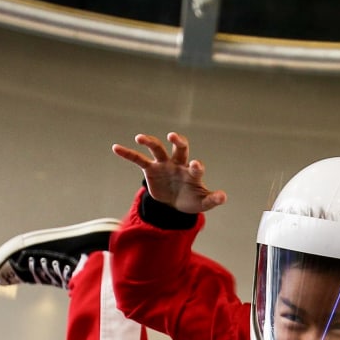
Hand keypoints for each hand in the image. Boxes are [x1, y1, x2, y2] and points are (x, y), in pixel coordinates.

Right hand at [113, 131, 227, 214]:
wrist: (175, 203)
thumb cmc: (191, 199)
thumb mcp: (202, 202)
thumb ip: (212, 199)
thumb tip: (223, 196)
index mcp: (192, 172)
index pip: (195, 167)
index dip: (197, 166)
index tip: (196, 165)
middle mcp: (178, 164)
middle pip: (180, 148)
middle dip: (178, 141)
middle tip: (173, 136)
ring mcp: (164, 165)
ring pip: (157, 149)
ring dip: (150, 142)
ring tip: (139, 137)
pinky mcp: (150, 169)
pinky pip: (138, 159)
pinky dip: (127, 153)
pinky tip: (116, 147)